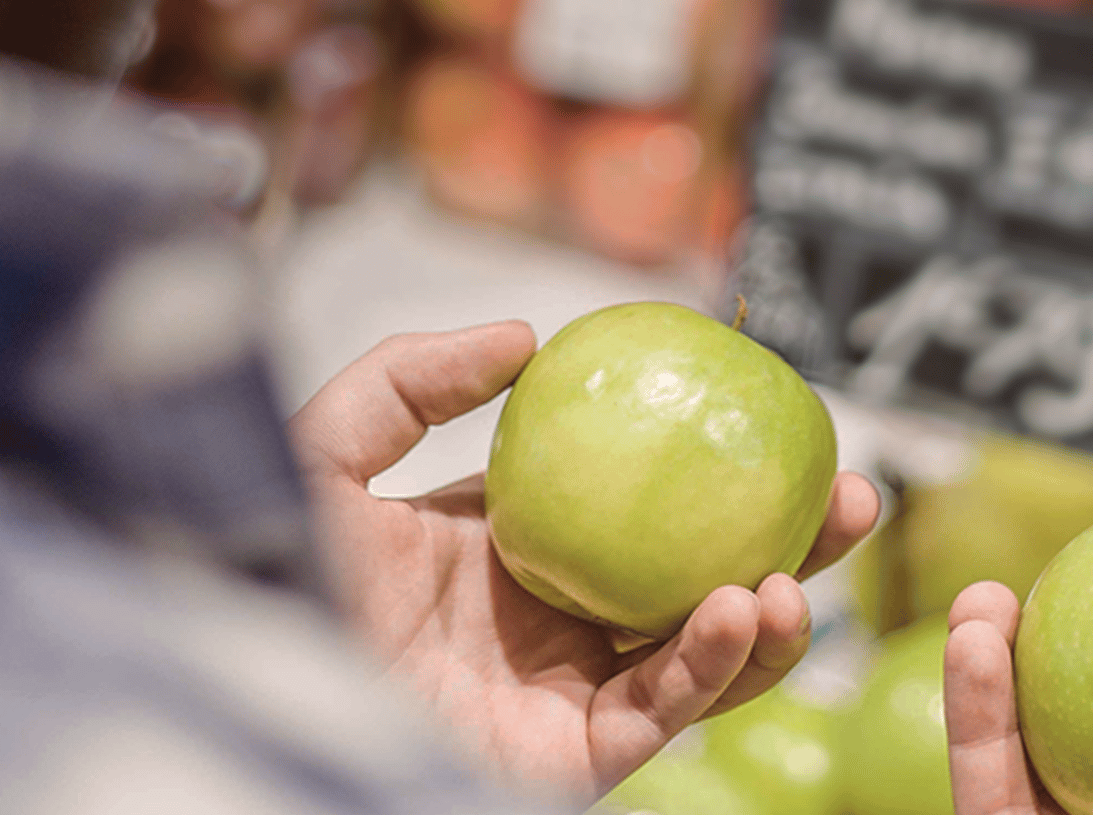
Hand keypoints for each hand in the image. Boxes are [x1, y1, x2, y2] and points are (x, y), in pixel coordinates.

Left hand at [287, 321, 878, 802]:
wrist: (243, 691)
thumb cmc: (265, 574)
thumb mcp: (329, 449)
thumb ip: (412, 380)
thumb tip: (526, 335)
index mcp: (510, 548)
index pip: (632, 501)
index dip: (705, 465)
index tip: (769, 414)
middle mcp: (551, 620)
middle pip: (693, 575)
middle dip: (781, 540)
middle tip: (849, 491)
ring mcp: (565, 690)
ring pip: (700, 653)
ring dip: (772, 611)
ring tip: (805, 563)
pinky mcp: (571, 757)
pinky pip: (664, 707)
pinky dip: (715, 663)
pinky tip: (742, 606)